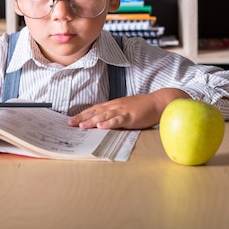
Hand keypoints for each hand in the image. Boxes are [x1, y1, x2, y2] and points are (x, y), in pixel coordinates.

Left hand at [67, 88, 190, 129]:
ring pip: (104, 116)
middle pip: (95, 112)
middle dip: (82, 118)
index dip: (82, 114)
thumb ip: (114, 114)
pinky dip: (109, 123)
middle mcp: (115, 106)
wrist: (158, 102)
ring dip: (91, 121)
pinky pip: (118, 120)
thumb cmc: (143, 107)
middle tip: (69, 124)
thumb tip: (102, 122)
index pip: (94, 109)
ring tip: (81, 126)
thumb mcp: (125, 109)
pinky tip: (101, 126)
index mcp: (113, 105)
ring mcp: (123, 110)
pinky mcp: (131, 116)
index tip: (71, 120)